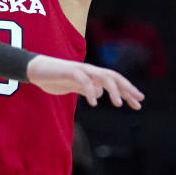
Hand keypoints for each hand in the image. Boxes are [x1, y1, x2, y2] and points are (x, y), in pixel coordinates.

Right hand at [27, 55, 143, 108]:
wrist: (36, 69)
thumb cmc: (55, 77)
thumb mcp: (75, 86)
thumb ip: (88, 88)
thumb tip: (100, 92)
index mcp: (92, 74)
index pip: (114, 80)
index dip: (128, 89)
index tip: (139, 101)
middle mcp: (89, 70)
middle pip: (113, 76)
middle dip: (127, 89)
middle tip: (138, 101)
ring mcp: (80, 69)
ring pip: (102, 76)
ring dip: (113, 89)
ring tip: (118, 104)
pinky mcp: (70, 71)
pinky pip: (83, 80)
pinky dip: (90, 90)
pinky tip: (94, 102)